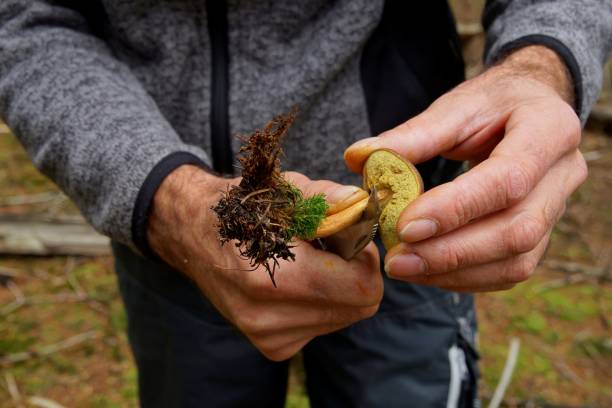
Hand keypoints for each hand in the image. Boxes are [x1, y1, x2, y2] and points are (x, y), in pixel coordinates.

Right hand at [147, 165, 381, 360]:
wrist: (193, 234)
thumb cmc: (241, 207)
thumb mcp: (283, 190)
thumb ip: (325, 198)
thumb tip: (361, 204)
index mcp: (273, 277)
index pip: (361, 288)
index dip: (366, 258)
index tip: (349, 236)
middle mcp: (269, 318)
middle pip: (359, 307)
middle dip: (357, 274)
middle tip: (333, 246)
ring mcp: (269, 337)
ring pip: (344, 317)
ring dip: (339, 289)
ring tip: (310, 261)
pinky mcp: (271, 346)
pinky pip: (323, 326)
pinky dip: (322, 303)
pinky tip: (298, 282)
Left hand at [344, 46, 586, 291]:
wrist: (530, 110)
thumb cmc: (492, 105)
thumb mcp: (455, 107)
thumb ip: (410, 136)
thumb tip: (357, 157)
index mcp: (549, 130)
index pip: (507, 179)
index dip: (456, 208)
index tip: (405, 226)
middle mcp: (563, 174)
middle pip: (516, 230)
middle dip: (452, 252)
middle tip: (397, 259)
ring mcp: (557, 210)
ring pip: (516, 260)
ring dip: (455, 271)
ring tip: (404, 268)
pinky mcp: (541, 235)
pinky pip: (508, 270)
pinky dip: (465, 277)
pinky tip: (426, 271)